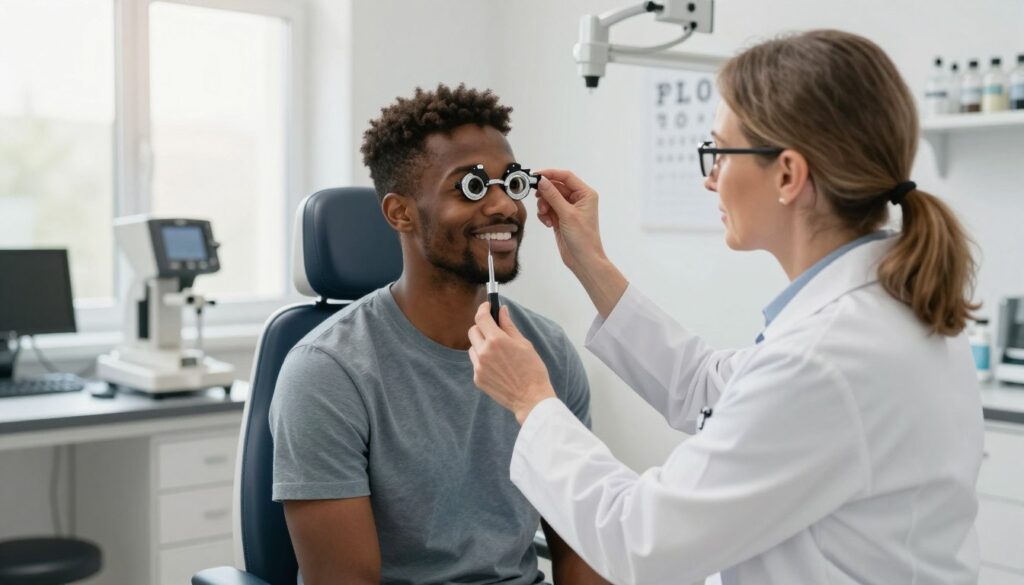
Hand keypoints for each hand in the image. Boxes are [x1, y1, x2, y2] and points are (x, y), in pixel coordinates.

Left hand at [467, 302, 556, 424]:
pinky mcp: (477, 379)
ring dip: (481, 344)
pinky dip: (483, 360)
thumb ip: (509, 326)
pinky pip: (476, 363)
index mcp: (496, 340)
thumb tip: (502, 311)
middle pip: (473, 331)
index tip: (487, 306)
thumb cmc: (532, 370)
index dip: (483, 308)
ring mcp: (479, 367)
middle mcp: (484, 352)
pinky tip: (498, 367)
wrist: (531, 398)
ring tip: (498, 352)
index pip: (481, 317)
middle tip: (494, 329)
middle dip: (482, 327)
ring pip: (473, 347)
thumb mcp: (524, 344)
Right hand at [534, 169, 605, 275]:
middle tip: (538, 200)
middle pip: (556, 187)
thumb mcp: (567, 214)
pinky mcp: (561, 218)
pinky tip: (548, 224)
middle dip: (545, 194)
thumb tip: (541, 180)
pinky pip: (548, 209)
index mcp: (585, 194)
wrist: (583, 260)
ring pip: (550, 198)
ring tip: (546, 217)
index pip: (566, 177)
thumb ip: (553, 195)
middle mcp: (578, 199)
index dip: (551, 174)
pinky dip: (545, 215)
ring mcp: (568, 209)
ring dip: (544, 206)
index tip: (536, 176)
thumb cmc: (583, 237)